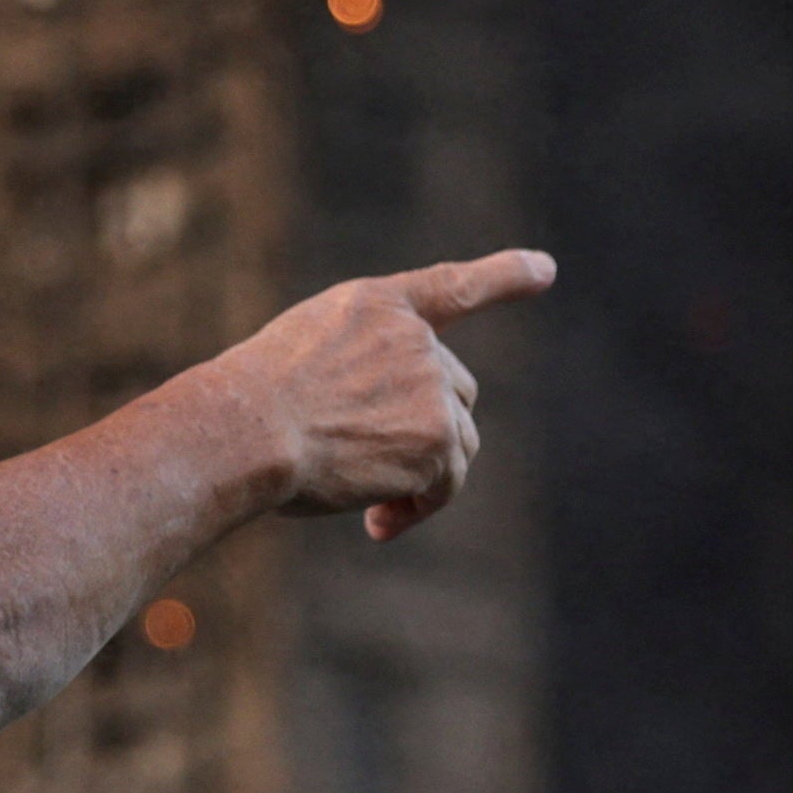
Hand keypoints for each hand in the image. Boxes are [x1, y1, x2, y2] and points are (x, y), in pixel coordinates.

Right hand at [222, 253, 554, 541]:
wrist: (246, 428)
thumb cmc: (249, 407)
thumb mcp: (300, 357)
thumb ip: (361, 367)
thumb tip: (410, 437)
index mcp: (375, 306)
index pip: (452, 287)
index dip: (504, 276)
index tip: (546, 270)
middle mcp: (415, 338)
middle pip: (456, 390)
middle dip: (428, 430)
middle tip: (371, 468)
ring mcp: (431, 385)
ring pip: (458, 441)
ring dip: (423, 476)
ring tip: (368, 504)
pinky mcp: (438, 438)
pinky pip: (446, 484)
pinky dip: (416, 507)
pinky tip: (375, 523)